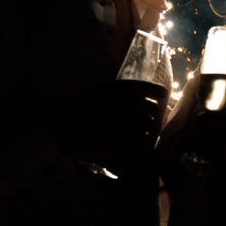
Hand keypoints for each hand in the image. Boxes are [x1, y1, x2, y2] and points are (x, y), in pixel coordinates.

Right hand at [53, 79, 167, 174]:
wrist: (61, 129)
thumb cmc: (82, 111)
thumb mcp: (97, 95)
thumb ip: (117, 94)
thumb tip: (143, 97)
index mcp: (105, 91)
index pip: (134, 87)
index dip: (152, 89)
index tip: (164, 92)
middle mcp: (107, 104)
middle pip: (140, 105)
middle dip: (151, 108)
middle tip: (154, 111)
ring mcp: (107, 122)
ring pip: (138, 122)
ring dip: (148, 124)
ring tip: (149, 125)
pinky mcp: (106, 138)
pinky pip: (130, 138)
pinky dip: (138, 137)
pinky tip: (142, 137)